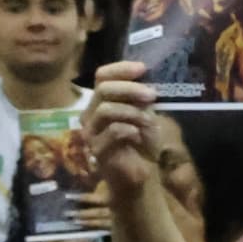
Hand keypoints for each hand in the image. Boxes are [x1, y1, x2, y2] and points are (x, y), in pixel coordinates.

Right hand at [86, 68, 164, 191]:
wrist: (142, 173)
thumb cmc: (142, 142)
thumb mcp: (146, 114)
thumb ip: (142, 97)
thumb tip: (147, 76)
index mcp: (102, 101)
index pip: (102, 76)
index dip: (121, 69)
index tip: (142, 68)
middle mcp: (91, 114)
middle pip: (102, 89)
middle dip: (129, 89)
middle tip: (152, 95)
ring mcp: (91, 132)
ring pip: (105, 109)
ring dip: (132, 112)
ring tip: (148, 121)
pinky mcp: (96, 149)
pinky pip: (113, 131)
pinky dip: (130, 130)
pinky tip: (138, 137)